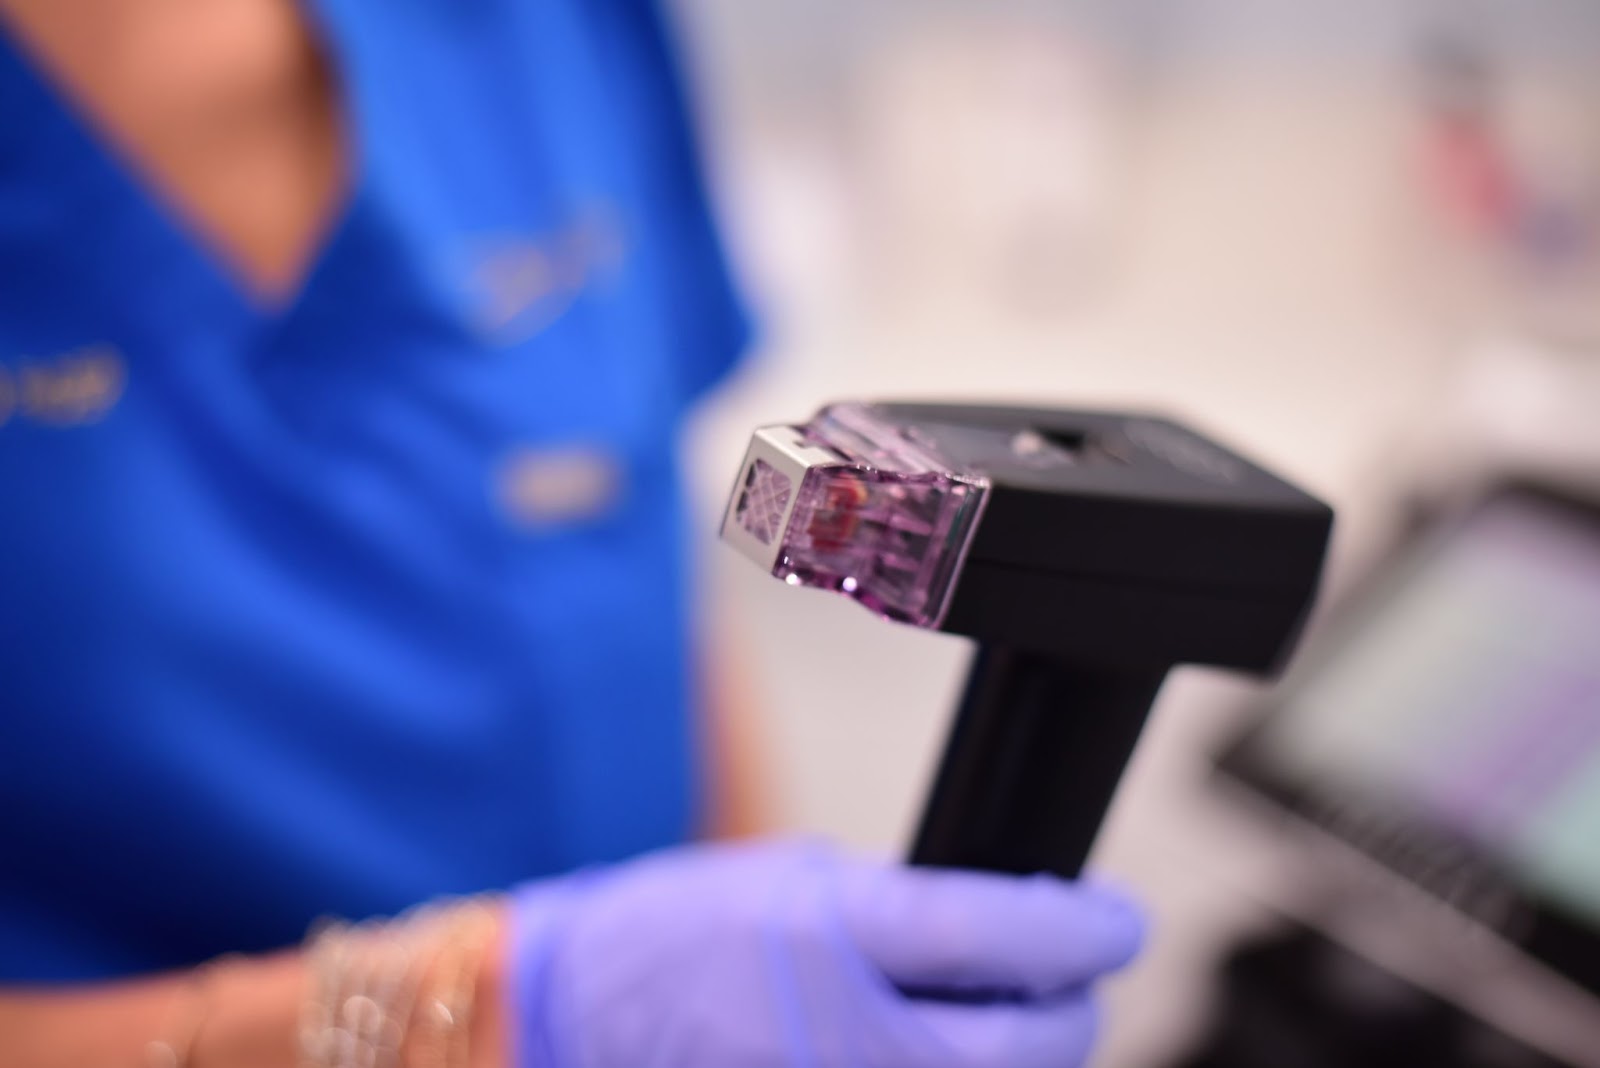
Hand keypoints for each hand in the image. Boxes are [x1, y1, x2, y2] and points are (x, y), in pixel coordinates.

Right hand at [505, 840, 1142, 1067]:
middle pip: (1033, 1042)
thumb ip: (908, 907)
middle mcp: (851, 1040)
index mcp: (835, 938)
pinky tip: (940, 1054)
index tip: (1119, 918)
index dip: (1090, 924)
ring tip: (1005, 1018)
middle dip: (1070, 1004)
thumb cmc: (678, 936)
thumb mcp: (796, 878)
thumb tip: (1011, 928)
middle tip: (1066, 971)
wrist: (584, 1019)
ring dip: (1026, 1058)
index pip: (1010, 933)